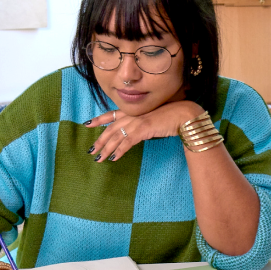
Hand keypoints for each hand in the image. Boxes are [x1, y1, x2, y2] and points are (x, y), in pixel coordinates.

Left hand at [86, 101, 203, 161]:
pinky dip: (119, 151)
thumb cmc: (171, 116)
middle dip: (100, 140)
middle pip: (110, 128)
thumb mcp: (152, 118)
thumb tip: (136, 131)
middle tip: (91, 150)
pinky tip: (113, 158)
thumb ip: (141, 123)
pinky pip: (126, 142)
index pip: (111, 114)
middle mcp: (132, 115)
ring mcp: (136, 121)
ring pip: (115, 137)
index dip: (99, 119)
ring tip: (99, 158)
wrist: (183, 114)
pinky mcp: (142, 129)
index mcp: (133, 111)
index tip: (87, 124)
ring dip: (106, 149)